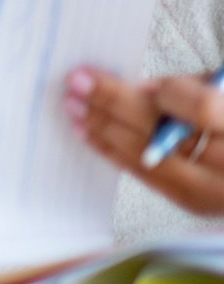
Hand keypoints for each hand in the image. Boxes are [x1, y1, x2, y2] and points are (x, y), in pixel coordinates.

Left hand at [67, 66, 223, 215]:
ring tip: (74, 107)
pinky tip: (87, 131)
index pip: (202, 110)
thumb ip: (193, 87)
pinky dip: (113, 151)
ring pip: (148, 159)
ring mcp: (212, 192)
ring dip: (104, 129)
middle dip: (114, 105)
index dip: (169, 93)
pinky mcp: (194, 202)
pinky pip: (145, 176)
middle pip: (164, 135)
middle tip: (78, 83)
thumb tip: (142, 89)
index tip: (138, 81)